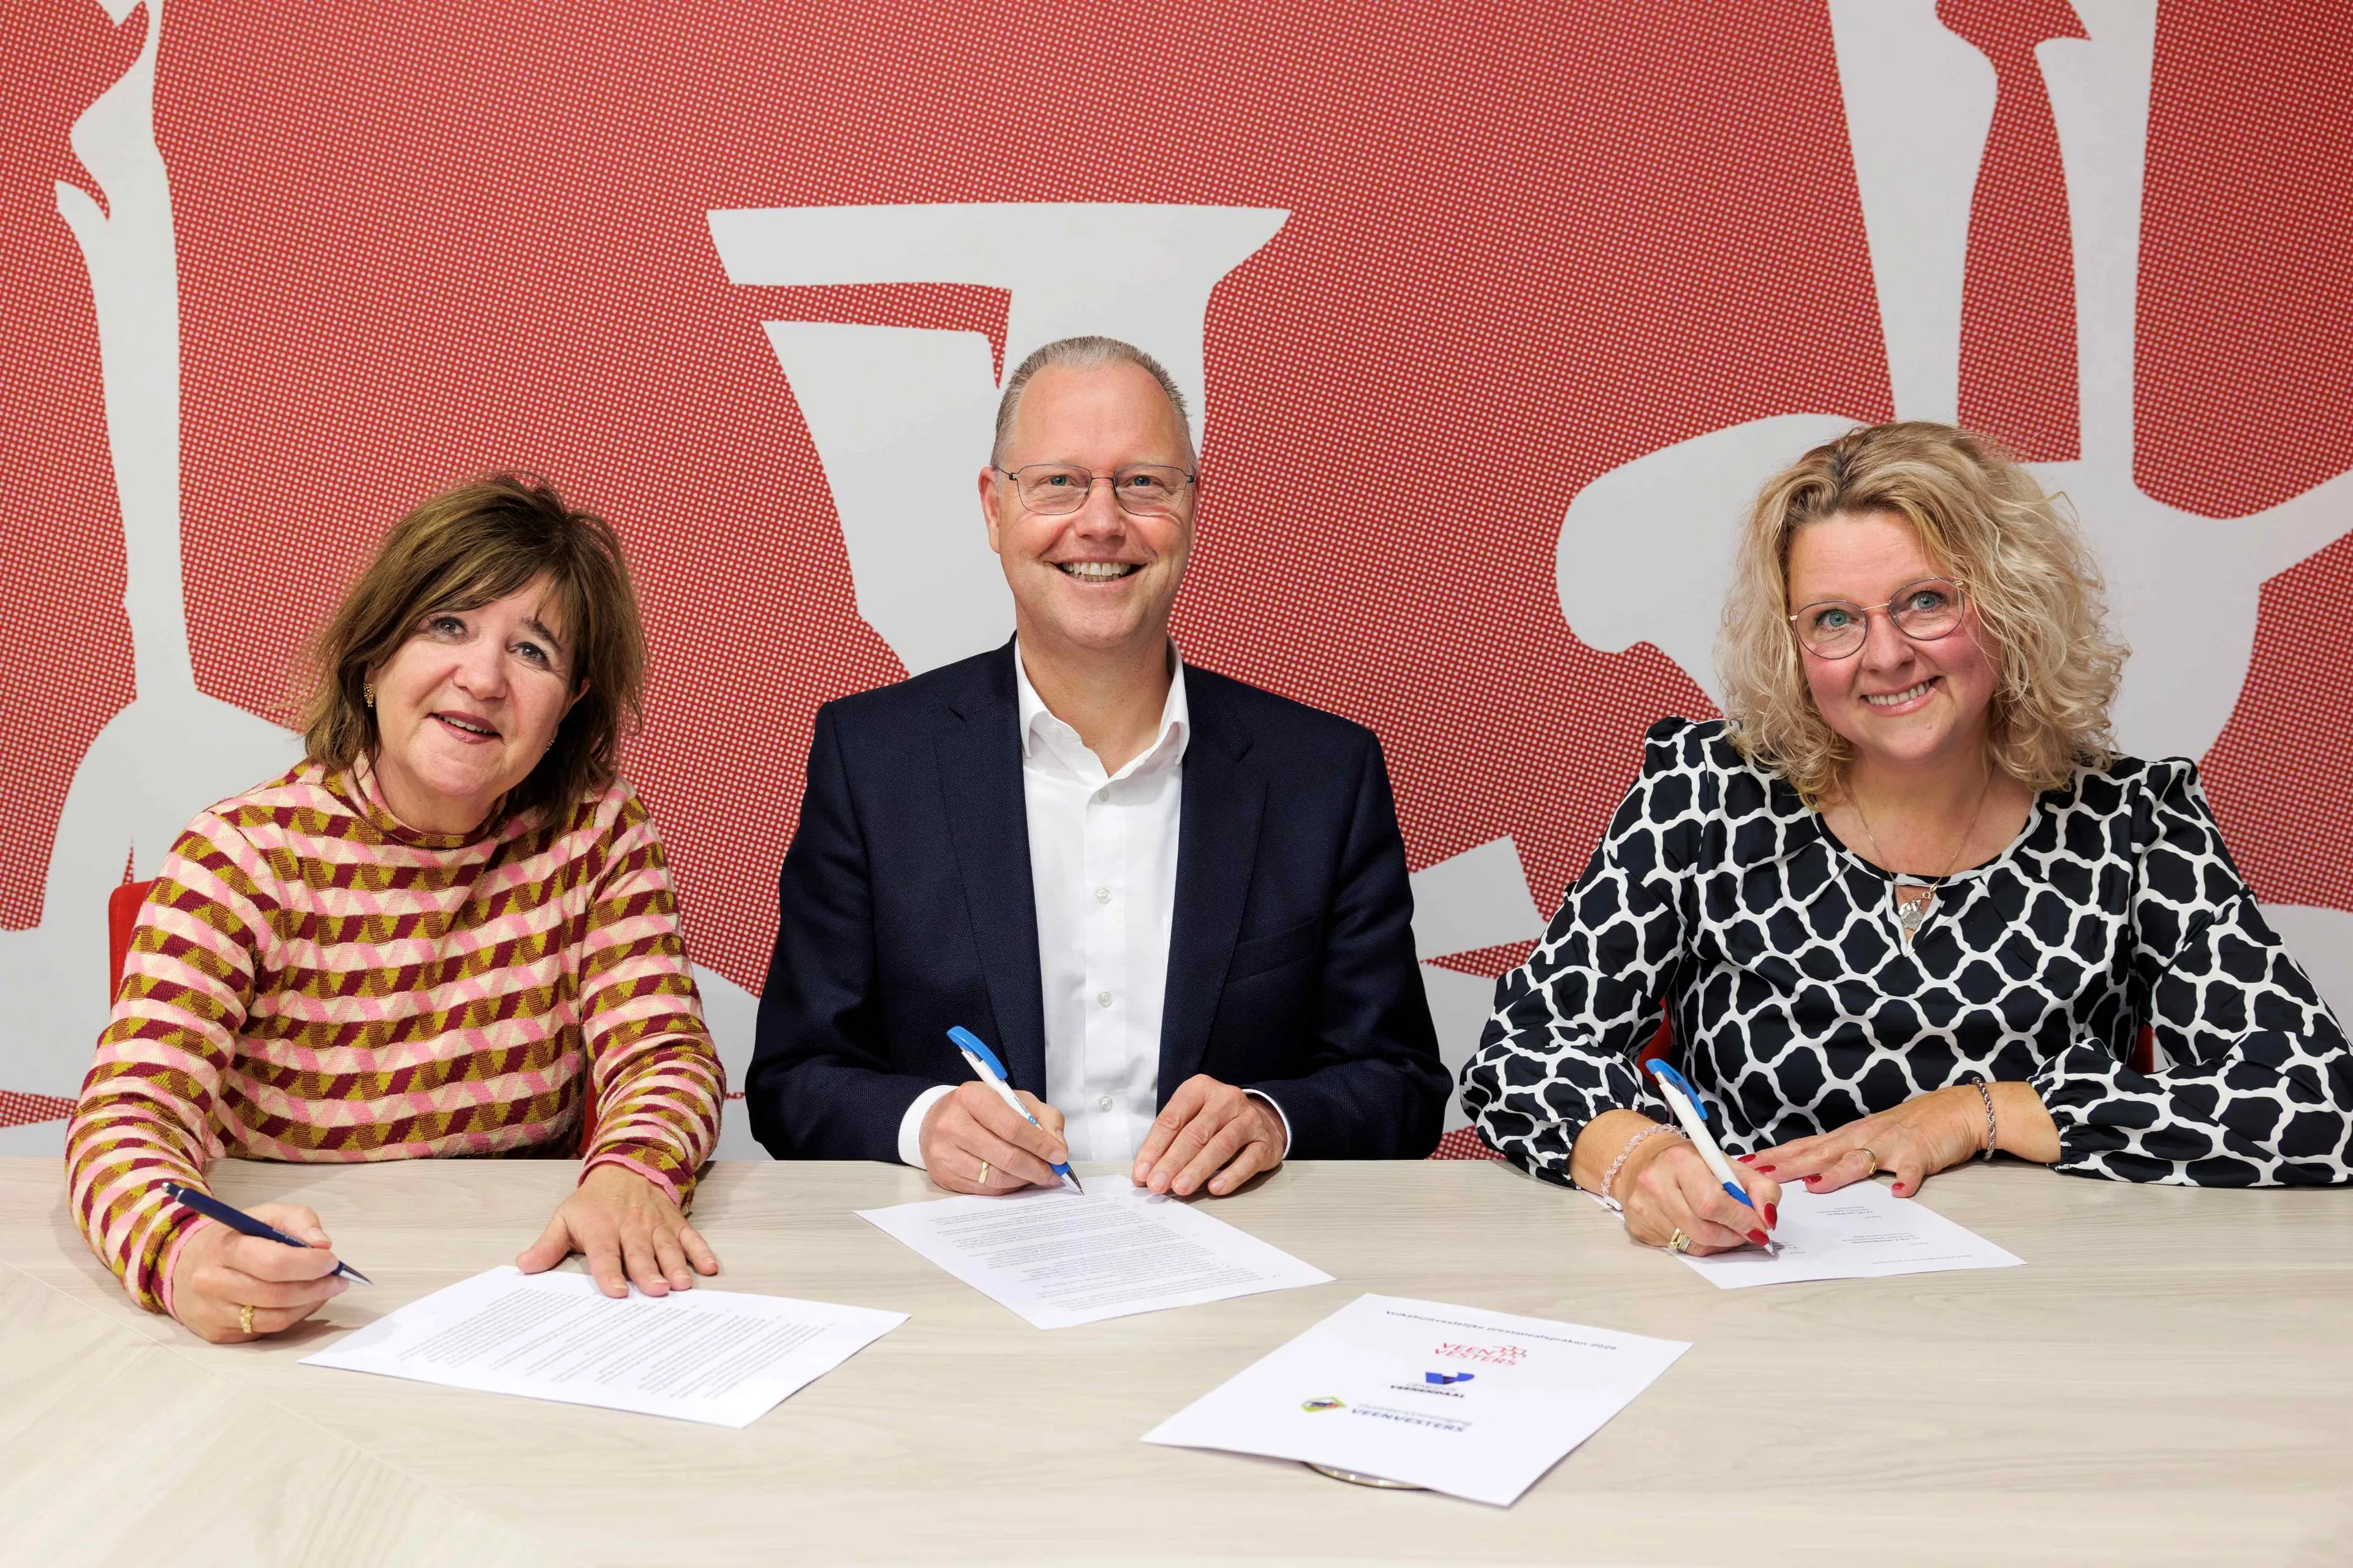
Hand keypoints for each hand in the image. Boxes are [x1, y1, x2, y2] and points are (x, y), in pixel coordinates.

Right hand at [165, 1203, 348, 1342]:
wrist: (185, 1265)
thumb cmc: (234, 1238)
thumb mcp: (264, 1215)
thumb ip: (298, 1221)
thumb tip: (323, 1244)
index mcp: (224, 1248)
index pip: (273, 1262)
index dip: (309, 1264)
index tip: (331, 1260)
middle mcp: (212, 1283)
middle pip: (276, 1294)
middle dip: (316, 1287)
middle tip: (338, 1280)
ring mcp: (212, 1312)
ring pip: (274, 1318)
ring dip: (309, 1305)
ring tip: (325, 1290)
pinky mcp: (217, 1333)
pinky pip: (265, 1330)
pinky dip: (292, 1317)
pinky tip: (302, 1302)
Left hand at [518, 1163, 718, 1298]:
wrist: (626, 1166)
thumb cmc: (593, 1202)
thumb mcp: (565, 1218)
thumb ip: (548, 1245)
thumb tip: (524, 1267)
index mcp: (601, 1227)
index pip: (605, 1253)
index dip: (610, 1273)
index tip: (616, 1292)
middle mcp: (631, 1226)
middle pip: (640, 1252)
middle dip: (649, 1271)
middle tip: (657, 1291)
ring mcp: (656, 1224)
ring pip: (667, 1246)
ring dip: (676, 1264)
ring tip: (683, 1285)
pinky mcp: (674, 1222)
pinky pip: (690, 1236)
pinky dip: (701, 1251)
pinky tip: (709, 1267)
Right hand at [921, 1081, 1069, 1193]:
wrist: (936, 1120)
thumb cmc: (979, 1109)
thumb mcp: (1014, 1100)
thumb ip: (1043, 1117)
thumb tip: (1057, 1147)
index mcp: (972, 1097)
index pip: (1012, 1126)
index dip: (1039, 1144)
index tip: (1058, 1155)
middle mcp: (953, 1124)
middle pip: (1006, 1156)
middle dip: (1036, 1168)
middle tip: (1052, 1173)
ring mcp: (945, 1152)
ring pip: (996, 1177)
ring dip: (1023, 1180)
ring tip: (1035, 1175)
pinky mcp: (943, 1175)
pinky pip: (984, 1189)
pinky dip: (1006, 1187)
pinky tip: (1014, 1179)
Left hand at [1131, 1075, 1286, 1196]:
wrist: (1262, 1119)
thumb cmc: (1216, 1121)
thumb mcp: (1191, 1118)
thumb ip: (1169, 1142)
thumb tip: (1145, 1174)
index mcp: (1199, 1089)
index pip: (1172, 1119)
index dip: (1154, 1147)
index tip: (1142, 1173)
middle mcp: (1225, 1099)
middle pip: (1195, 1133)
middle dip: (1173, 1161)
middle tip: (1158, 1184)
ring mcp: (1248, 1119)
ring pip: (1220, 1146)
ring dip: (1197, 1170)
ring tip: (1180, 1188)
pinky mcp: (1265, 1142)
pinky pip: (1248, 1161)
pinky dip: (1230, 1176)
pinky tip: (1215, 1188)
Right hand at [1616, 1134, 1779, 1255]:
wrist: (1646, 1160)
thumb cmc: (1692, 1163)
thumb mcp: (1730, 1164)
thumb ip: (1760, 1187)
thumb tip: (1768, 1220)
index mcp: (1680, 1161)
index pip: (1714, 1203)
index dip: (1742, 1220)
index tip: (1759, 1227)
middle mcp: (1656, 1184)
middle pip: (1703, 1230)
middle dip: (1733, 1236)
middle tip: (1745, 1231)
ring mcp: (1644, 1208)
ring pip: (1694, 1244)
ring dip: (1718, 1242)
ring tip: (1723, 1227)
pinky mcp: (1639, 1228)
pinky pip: (1679, 1249)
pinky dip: (1698, 1243)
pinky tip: (1698, 1227)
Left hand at [1747, 1086, 1986, 1197]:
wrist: (1955, 1111)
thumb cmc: (1909, 1127)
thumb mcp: (1869, 1137)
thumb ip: (1842, 1154)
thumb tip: (1809, 1174)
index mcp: (1849, 1136)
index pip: (1805, 1147)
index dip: (1776, 1156)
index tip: (1747, 1164)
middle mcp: (1863, 1137)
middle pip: (1820, 1153)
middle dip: (1789, 1166)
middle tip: (1760, 1176)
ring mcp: (1891, 1144)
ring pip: (1859, 1160)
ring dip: (1837, 1174)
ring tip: (1816, 1186)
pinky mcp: (1920, 1154)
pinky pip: (1911, 1170)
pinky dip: (1906, 1181)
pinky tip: (1899, 1193)